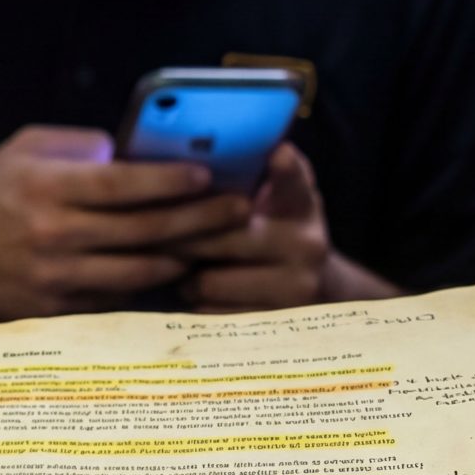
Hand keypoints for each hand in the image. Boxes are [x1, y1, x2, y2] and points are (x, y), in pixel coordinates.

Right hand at [0, 127, 252, 319]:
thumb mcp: (22, 150)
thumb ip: (78, 146)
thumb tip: (133, 153)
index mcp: (46, 188)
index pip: (121, 185)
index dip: (170, 181)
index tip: (208, 175)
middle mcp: (52, 235)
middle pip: (143, 230)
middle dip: (198, 219)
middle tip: (238, 210)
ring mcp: (55, 278)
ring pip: (138, 270)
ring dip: (184, 256)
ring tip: (217, 242)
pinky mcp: (55, 310)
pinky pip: (117, 298)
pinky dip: (150, 285)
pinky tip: (176, 271)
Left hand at [177, 143, 392, 310]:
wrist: (318, 290)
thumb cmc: (278, 234)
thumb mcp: (279, 201)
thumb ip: (258, 175)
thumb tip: (205, 152)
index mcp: (302, 206)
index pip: (295, 181)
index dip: (286, 168)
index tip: (278, 154)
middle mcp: (307, 244)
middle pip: (224, 238)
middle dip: (183, 238)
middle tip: (156, 236)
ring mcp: (296, 287)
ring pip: (211, 281)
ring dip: (187, 277)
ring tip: (185, 269)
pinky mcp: (277, 323)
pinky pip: (213, 313)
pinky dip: (198, 304)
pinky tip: (200, 295)